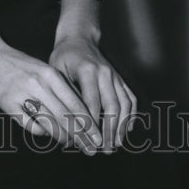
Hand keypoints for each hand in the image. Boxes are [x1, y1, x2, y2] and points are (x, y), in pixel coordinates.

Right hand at [0, 43, 103, 154]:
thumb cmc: (19, 64)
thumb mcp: (43, 69)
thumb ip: (59, 88)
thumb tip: (78, 113)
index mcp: (51, 74)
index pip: (75, 104)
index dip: (88, 124)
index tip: (97, 137)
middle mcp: (39, 84)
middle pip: (65, 116)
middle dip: (80, 136)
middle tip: (90, 149)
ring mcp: (22, 93)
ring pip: (49, 123)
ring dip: (62, 137)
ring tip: (70, 144)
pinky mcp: (7, 103)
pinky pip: (28, 124)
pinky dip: (40, 132)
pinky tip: (45, 134)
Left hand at [48, 36, 136, 150]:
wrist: (78, 38)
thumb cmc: (63, 57)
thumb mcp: (56, 72)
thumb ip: (63, 95)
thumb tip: (66, 124)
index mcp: (87, 70)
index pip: (91, 103)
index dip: (91, 124)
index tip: (88, 141)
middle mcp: (105, 72)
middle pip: (111, 105)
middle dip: (109, 130)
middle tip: (105, 149)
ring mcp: (115, 75)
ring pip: (124, 103)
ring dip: (121, 126)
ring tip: (116, 144)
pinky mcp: (120, 78)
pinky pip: (130, 97)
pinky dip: (131, 114)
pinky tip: (127, 129)